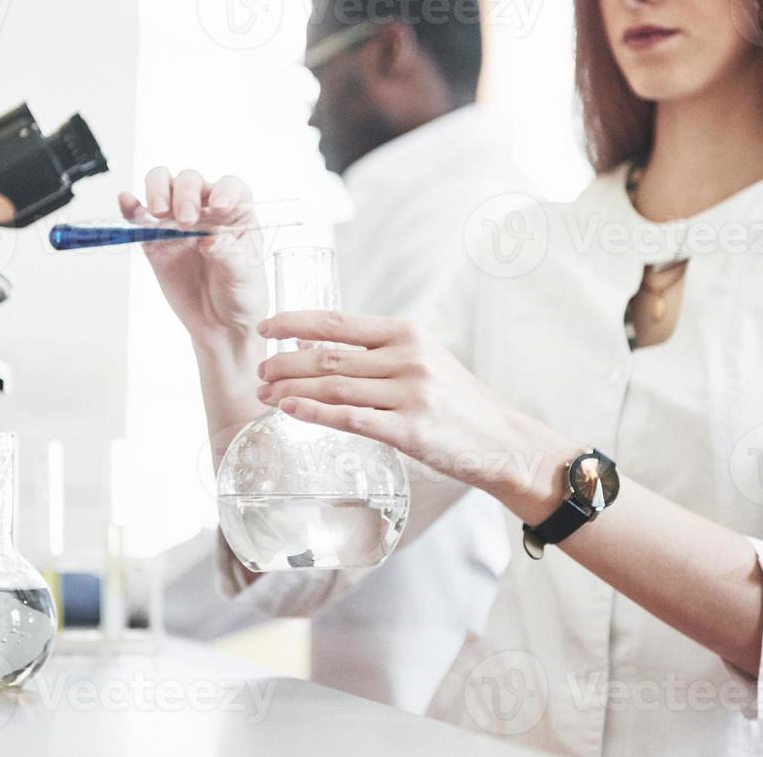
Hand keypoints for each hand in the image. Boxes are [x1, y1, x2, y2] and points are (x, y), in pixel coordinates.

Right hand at [118, 168, 267, 349]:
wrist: (220, 324)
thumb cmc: (241, 295)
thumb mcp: (243, 277)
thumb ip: (228, 254)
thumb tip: (209, 237)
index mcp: (237, 213)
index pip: (230, 187)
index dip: (224, 190)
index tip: (219, 207)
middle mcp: (207, 210)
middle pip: (191, 182)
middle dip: (185, 194)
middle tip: (185, 219)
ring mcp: (179, 223)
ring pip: (164, 188)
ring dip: (158, 191)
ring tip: (159, 212)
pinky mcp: (156, 241)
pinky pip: (140, 218)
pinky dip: (131, 207)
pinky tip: (127, 202)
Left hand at [255, 310, 576, 521]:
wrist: (502, 440)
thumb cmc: (456, 401)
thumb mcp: (423, 358)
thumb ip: (378, 350)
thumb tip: (315, 346)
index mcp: (407, 333)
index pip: (338, 322)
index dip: (295, 322)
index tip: (266, 326)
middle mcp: (407, 358)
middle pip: (329, 356)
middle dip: (285, 362)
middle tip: (259, 370)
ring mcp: (410, 394)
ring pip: (334, 388)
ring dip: (291, 389)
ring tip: (265, 393)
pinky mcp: (410, 431)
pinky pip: (351, 419)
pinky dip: (315, 414)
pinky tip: (289, 411)